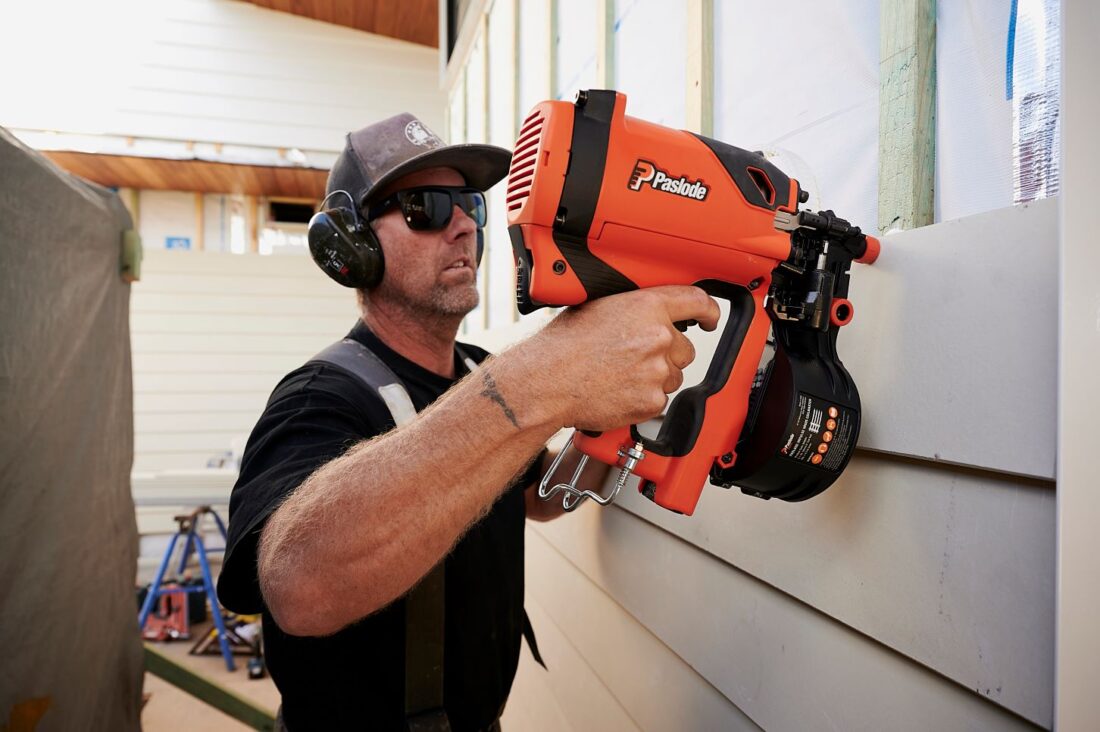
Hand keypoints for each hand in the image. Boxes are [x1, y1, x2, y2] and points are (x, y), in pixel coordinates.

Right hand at [527, 286, 719, 431]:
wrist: (547, 381)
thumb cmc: (562, 346)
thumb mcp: (597, 307)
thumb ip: (632, 308)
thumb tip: (645, 313)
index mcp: (647, 307)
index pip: (697, 302)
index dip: (709, 311)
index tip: (711, 318)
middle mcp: (658, 337)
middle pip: (685, 349)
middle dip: (666, 354)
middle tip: (634, 358)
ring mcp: (657, 371)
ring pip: (672, 376)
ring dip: (654, 378)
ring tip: (619, 376)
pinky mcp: (652, 401)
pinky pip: (659, 401)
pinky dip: (642, 399)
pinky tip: (617, 391)